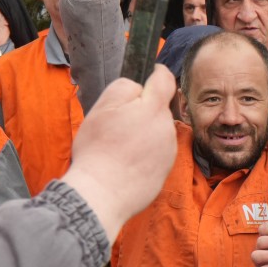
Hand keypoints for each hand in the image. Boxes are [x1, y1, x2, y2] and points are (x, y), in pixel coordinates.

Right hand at [60, 66, 177, 240]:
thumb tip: (139, 86)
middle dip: (142, 110)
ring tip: (119, 146)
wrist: (102, 193)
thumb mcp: (103, 108)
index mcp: (153, 109)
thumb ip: (125, 88)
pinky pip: (156, 152)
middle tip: (117, 123)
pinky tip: (126, 161)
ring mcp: (169, 151)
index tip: (151, 73)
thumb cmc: (98, 150)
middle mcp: (167, 129)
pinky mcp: (166, 170)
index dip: (157, 73)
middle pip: (158, 109)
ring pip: (157, 131)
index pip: (165, 80)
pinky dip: (144, 153)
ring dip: (143, 132)